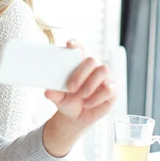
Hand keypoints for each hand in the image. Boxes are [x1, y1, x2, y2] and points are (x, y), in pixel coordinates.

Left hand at [42, 40, 116, 156]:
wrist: (76, 116)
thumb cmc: (67, 100)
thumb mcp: (57, 98)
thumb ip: (53, 93)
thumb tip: (47, 92)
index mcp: (77, 64)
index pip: (79, 48)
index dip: (76, 44)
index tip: (69, 45)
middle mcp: (93, 68)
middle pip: (92, 60)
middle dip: (80, 73)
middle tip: (70, 88)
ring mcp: (104, 78)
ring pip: (103, 70)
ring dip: (90, 84)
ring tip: (81, 96)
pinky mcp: (112, 90)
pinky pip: (109, 89)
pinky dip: (97, 97)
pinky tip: (88, 103)